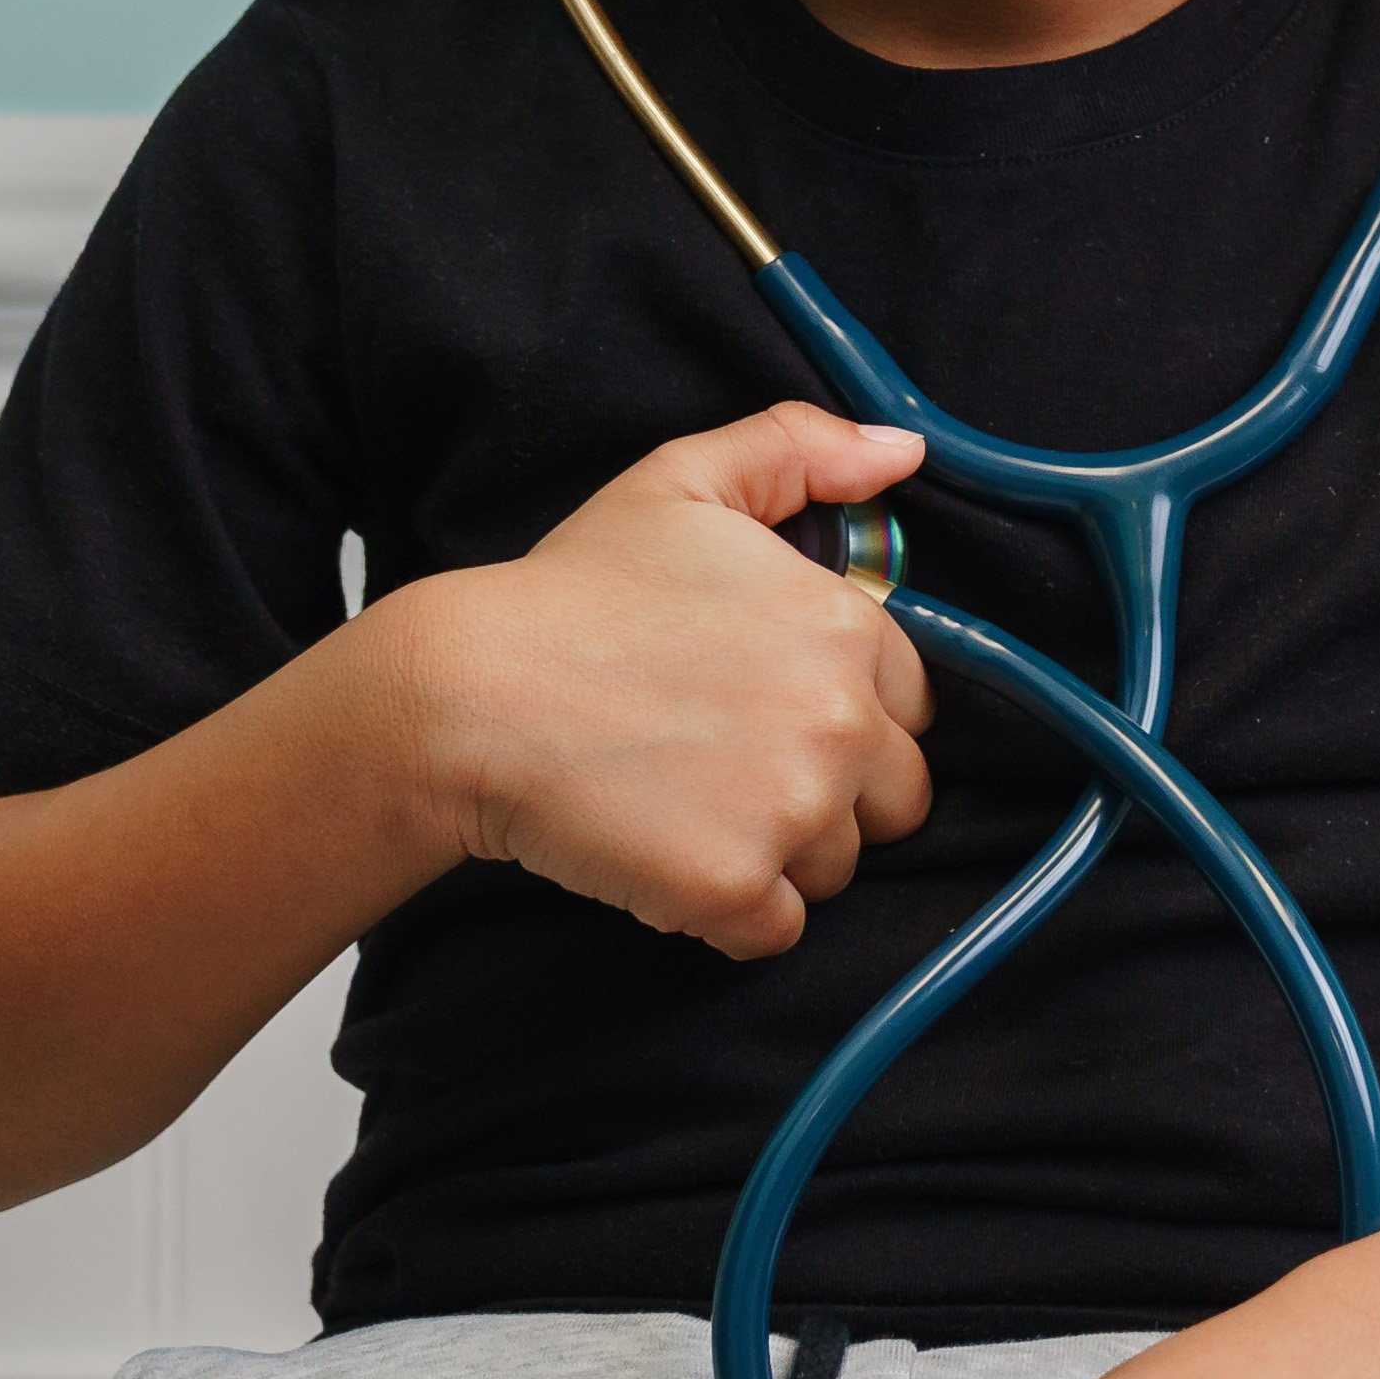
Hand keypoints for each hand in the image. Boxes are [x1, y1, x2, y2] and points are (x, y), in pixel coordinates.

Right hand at [371, 403, 934, 955]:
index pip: (913, 705)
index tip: (766, 709)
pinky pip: (776, 930)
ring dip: (777, 853)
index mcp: (847, 629)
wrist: (467, 695)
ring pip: (836, 867)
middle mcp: (841, 721)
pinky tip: (666, 856)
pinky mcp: (733, 887)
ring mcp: (792, 810)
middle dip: (830, 793)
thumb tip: (904, 448)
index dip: (846, 714)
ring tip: (684, 804)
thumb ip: (800, 447)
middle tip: (726, 767)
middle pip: (894, 797)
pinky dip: (729, 912)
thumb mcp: (684, 481)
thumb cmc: (569, 592)